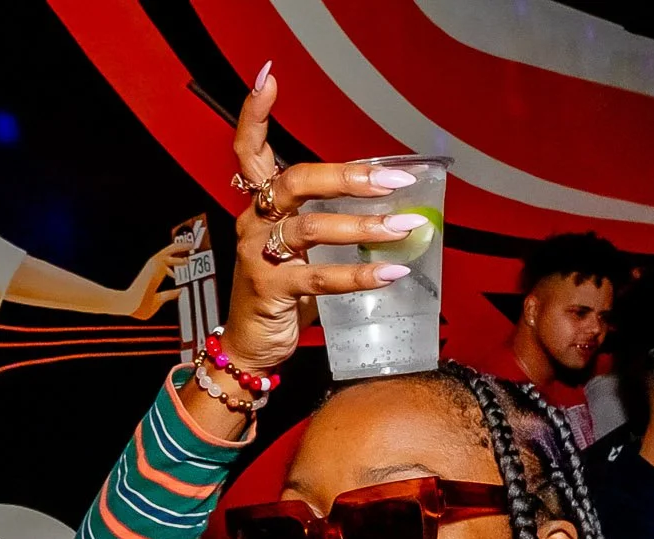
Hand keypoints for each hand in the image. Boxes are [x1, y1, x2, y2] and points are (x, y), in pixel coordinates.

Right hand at [121, 242, 193, 319]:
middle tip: (190, 249)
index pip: (166, 267)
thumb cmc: (140, 307)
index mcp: (154, 278)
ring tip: (190, 245)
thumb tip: (180, 291)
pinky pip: (168, 255)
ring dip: (180, 247)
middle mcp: (154, 269)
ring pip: (169, 251)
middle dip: (179, 251)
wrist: (131, 305)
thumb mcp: (158, 301)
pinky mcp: (154, 264)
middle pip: (168, 256)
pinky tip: (187, 252)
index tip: (184, 263)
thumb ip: (169, 295)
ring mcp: (153, 266)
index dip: (176, 264)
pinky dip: (178, 251)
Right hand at [218, 69, 425, 372]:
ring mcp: (257, 254)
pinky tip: (390, 272)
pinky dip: (358, 273)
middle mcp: (253, 221)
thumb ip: (331, 224)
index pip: (249, 149)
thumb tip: (392, 211)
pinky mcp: (270, 290)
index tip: (269, 76)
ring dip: (363, 226)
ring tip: (404, 227)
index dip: (254, 113)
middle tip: (395, 177)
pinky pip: (319, 277)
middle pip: (295, 180)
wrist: (252, 347)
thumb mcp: (301, 251)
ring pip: (311, 227)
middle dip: (348, 176)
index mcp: (260, 205)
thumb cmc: (282, 293)